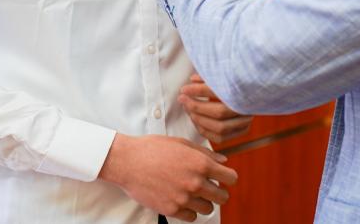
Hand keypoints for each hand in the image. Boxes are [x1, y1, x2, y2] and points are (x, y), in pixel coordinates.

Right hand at [98, 133, 237, 220]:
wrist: (128, 161)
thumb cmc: (153, 149)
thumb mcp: (182, 143)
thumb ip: (206, 153)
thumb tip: (223, 160)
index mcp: (201, 164)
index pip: (231, 178)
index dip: (228, 177)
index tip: (223, 178)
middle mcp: (195, 182)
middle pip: (222, 197)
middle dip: (218, 192)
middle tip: (209, 188)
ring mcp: (184, 198)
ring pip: (208, 209)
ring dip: (203, 202)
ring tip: (192, 193)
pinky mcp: (172, 210)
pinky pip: (191, 218)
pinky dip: (189, 211)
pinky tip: (181, 200)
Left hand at [180, 74, 252, 143]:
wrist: (254, 89)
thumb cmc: (235, 79)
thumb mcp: (223, 75)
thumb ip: (208, 77)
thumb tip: (192, 80)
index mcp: (244, 90)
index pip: (219, 91)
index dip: (198, 91)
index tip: (184, 89)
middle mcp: (247, 107)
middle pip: (219, 112)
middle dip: (196, 107)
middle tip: (182, 99)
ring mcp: (246, 121)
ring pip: (220, 128)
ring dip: (199, 120)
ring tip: (188, 109)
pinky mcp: (242, 131)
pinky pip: (220, 138)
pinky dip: (205, 130)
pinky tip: (195, 120)